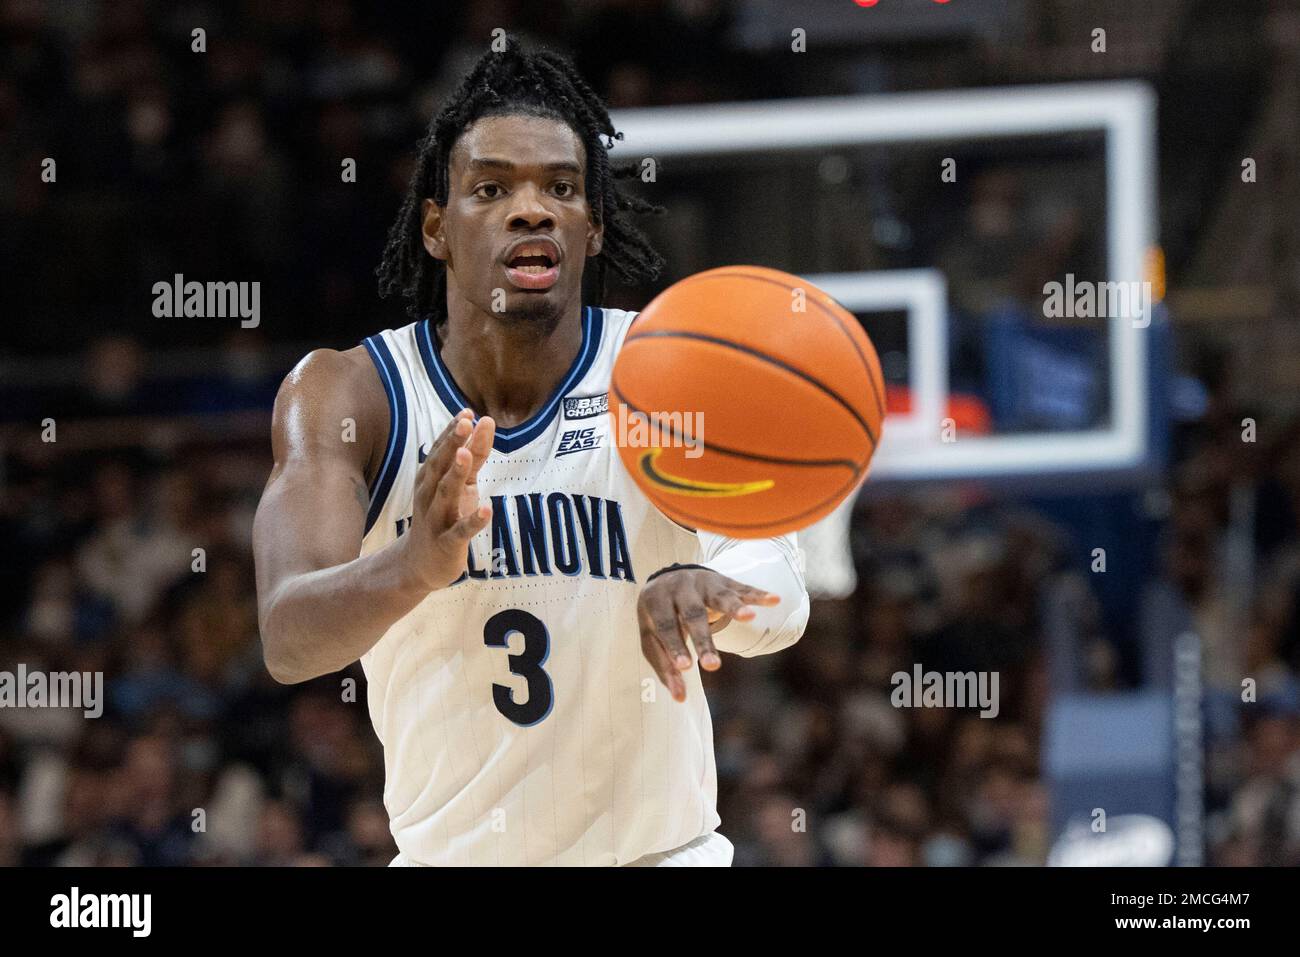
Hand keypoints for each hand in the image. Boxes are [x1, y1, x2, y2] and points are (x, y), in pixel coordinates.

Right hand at [399, 409, 495, 590]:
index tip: (467, 411)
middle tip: (466, 422)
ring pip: (446, 494)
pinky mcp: (447, 543)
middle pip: (440, 466)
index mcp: (430, 479)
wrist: (419, 565)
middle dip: (452, 443)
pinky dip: (474, 520)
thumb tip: (485, 424)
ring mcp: (437, 519)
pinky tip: (487, 508)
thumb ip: (473, 456)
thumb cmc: (443, 517)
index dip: (453, 431)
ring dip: (456, 473)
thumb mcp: (460, 485)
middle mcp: (429, 495)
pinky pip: (461, 530)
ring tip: (466, 453)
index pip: (441, 450)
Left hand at [637, 567, 778, 701]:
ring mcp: (704, 583)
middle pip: (693, 615)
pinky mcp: (724, 582)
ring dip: (735, 607)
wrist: (667, 578)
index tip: (686, 668)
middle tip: (712, 666)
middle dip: (704, 641)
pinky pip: (743, 589)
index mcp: (656, 601)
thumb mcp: (652, 639)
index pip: (666, 627)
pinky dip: (758, 595)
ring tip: (749, 617)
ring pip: (720, 597)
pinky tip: (774, 600)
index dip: (675, 647)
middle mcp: (680, 588)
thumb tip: (680, 698)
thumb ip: (665, 667)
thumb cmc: (659, 618)